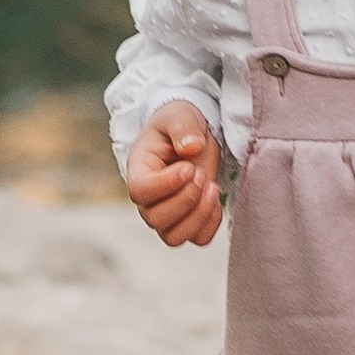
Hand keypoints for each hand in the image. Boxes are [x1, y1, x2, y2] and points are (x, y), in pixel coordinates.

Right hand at [127, 101, 223, 247]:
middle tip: (201, 173)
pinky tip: (215, 197)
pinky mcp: (188, 222)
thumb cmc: (179, 125)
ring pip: (174, 237)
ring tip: (212, 186)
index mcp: (139, 170)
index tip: (188, 166)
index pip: (140, 191)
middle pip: (156, 220)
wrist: (192, 137)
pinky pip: (198, 238)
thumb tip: (191, 148)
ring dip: (198, 215)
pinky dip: (211, 223)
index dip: (165, 185)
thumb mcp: (180, 115)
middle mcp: (148, 199)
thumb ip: (183, 127)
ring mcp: (167, 215)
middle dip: (186, 199)